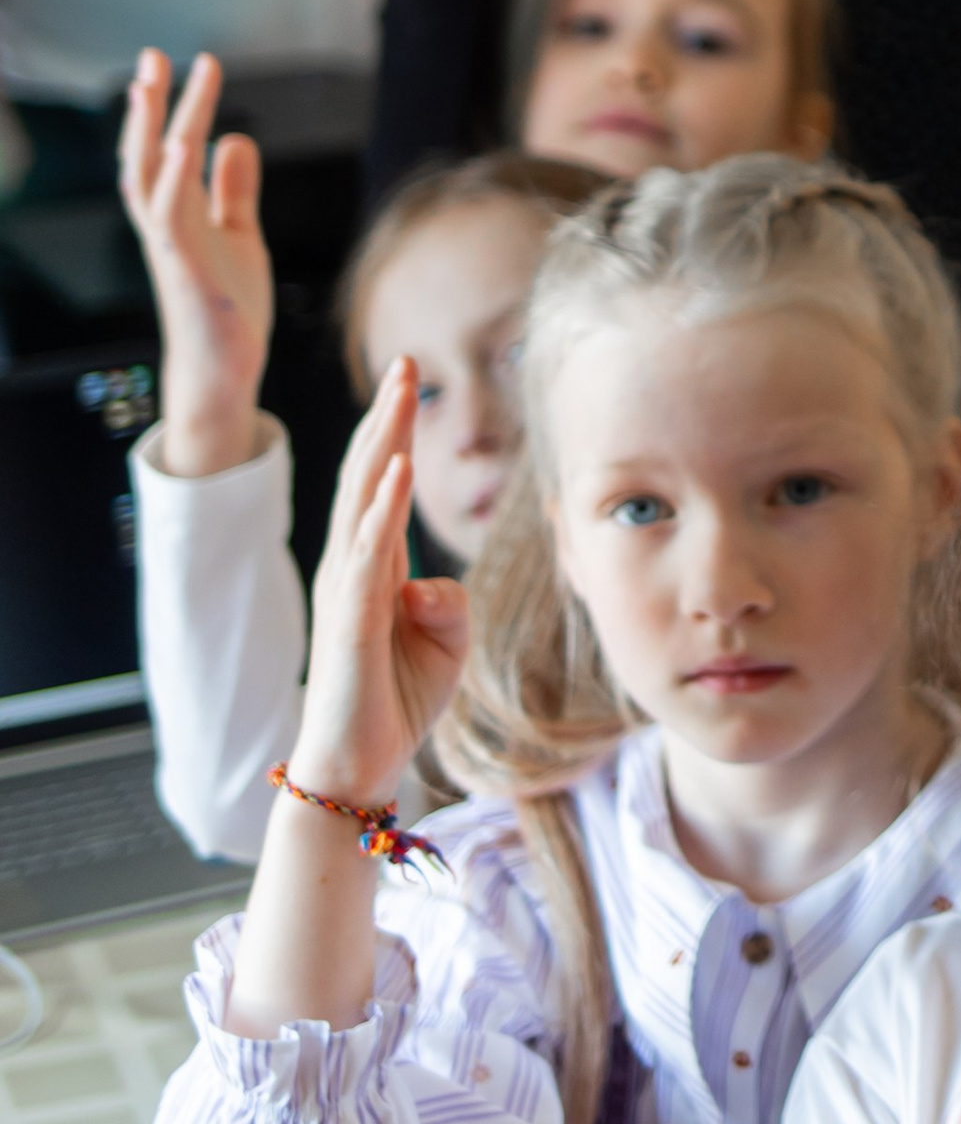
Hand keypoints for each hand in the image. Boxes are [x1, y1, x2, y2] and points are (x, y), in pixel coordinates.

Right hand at [118, 50, 271, 477]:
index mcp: (178, 214)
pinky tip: (185, 146)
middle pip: (146, 155)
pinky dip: (176, 180)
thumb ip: (234, 190)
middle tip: (152, 56)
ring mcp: (171, 247)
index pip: (168, 149)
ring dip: (151, 132)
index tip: (190, 62)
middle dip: (149, 107)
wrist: (225, 371)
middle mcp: (166, 225)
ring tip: (155, 85)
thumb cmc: (228, 306)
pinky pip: (171, 219)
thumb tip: (236, 137)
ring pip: (150, 180)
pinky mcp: (187, 271)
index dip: (174, 107)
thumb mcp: (240, 236)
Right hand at [294, 358, 470, 801]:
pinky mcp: (351, 620)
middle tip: (404, 360)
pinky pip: (368, 554)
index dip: (395, 428)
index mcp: (374, 564)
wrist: (360, 763)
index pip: (383, 480)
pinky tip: (399, 471)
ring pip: (363, 500)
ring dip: (384, 443)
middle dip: (388, 415)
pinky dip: (383, 509)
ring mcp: (347, 589)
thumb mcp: (446, 642)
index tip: (409, 376)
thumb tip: (434, 582)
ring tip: (400, 393)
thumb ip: (450, 601)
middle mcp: (352, 565)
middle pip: (369, 474)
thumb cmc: (398, 698)